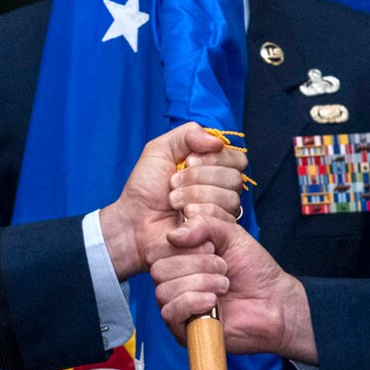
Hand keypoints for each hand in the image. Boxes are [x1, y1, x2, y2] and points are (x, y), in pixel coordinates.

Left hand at [97, 123, 247, 278]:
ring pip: (230, 199)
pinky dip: (198, 215)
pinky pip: (223, 220)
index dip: (213, 158)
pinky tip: (182, 219)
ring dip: (194, 197)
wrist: (133, 222)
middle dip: (198, 178)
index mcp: (214, 170)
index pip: (236, 159)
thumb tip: (218, 142)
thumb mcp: (160, 150)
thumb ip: (188, 134)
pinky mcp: (217, 235)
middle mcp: (222, 191)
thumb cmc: (145, 189)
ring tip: (174, 202)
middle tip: (173, 184)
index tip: (186, 162)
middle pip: (234, 178)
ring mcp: (221, 215)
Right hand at [151, 216, 314, 360]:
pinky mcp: (184, 330)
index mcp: (181, 260)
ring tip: (224, 285)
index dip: (184, 245)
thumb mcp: (231, 234)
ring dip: (200, 283)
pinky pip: (169, 313)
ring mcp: (179, 306)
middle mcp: (176, 282)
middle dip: (196, 264)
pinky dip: (192, 302)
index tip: (212, 248)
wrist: (274, 302)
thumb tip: (173, 235)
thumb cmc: (255, 271)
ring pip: (164, 291)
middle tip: (223, 268)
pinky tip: (214, 302)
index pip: (157, 249)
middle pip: (159, 270)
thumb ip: (204, 223)